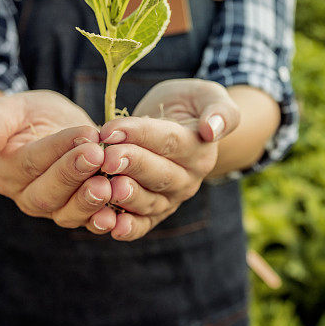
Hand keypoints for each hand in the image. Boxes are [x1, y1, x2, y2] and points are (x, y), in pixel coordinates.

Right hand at [0, 90, 117, 232]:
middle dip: (75, 174)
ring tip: (109, 185)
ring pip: (68, 213)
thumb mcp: (12, 109)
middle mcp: (28, 196)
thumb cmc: (30, 116)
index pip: (32, 161)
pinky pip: (91, 222)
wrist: (51, 131)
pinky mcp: (80, 214)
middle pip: (48, 193)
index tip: (86, 135)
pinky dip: (105, 221)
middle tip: (98, 156)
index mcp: (8, 170)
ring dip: (90, 201)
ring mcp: (55, 209)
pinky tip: (119, 215)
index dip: (58, 149)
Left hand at [97, 79, 239, 240]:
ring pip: (149, 202)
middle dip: (130, 165)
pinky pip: (142, 225)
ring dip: (126, 197)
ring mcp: (172, 199)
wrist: (180, 126)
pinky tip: (109, 226)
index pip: (169, 141)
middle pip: (159, 174)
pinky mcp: (154, 213)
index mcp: (200, 150)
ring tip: (104, 188)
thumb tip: (212, 130)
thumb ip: (219, 111)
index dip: (139, 135)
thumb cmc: (189, 105)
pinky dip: (127, 228)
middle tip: (105, 158)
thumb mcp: (208, 96)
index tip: (111, 130)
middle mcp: (188, 179)